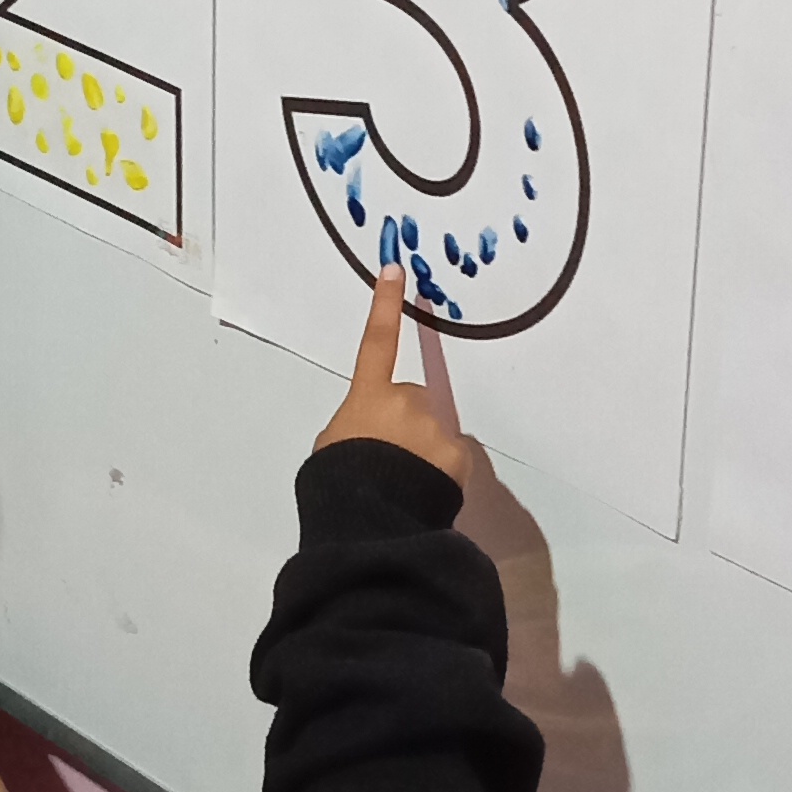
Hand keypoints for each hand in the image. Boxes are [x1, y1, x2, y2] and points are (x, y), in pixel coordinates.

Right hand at [316, 261, 470, 484]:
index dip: (385, 305)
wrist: (370, 522)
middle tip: (385, 461)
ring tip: (403, 484)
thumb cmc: (339, 483)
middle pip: (410, 401)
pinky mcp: (458, 455)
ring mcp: (435, 427)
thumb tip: (377, 432)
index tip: (396, 269)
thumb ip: (357, 425)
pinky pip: (448, 457)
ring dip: (421, 450)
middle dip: (403, 423)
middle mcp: (406, 401)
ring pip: (431, 431)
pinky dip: (438, 471)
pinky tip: (422, 493)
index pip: (377, 342)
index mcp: (368, 396)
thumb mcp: (333, 446)